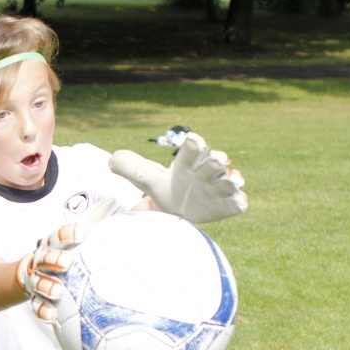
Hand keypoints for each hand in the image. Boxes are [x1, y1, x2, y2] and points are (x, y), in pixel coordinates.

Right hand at [15, 199, 115, 321]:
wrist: (35, 272)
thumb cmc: (69, 252)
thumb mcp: (87, 236)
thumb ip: (110, 223)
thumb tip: (146, 203)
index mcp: (55, 243)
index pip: (59, 235)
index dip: (68, 233)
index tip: (81, 233)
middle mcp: (43, 259)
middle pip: (45, 256)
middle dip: (54, 258)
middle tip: (67, 263)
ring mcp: (37, 278)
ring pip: (37, 281)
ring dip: (46, 285)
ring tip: (57, 291)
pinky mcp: (36, 297)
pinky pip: (37, 305)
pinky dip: (43, 310)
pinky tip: (52, 316)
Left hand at [109, 131, 246, 223]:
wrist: (179, 209)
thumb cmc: (167, 188)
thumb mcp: (148, 178)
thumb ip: (132, 168)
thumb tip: (112, 160)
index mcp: (188, 162)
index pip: (193, 150)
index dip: (194, 145)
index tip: (193, 140)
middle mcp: (205, 173)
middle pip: (214, 164)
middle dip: (217, 162)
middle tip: (218, 160)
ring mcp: (217, 189)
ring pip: (229, 181)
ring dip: (232, 180)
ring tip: (233, 180)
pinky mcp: (225, 206)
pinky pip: (236, 204)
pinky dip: (238, 203)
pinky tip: (238, 202)